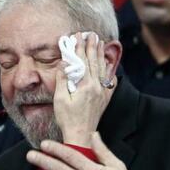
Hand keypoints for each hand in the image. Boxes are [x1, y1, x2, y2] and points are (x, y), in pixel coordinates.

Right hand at [54, 32, 112, 146]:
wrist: (81, 135)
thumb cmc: (68, 119)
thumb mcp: (60, 99)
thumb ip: (63, 80)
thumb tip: (64, 63)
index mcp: (86, 85)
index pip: (82, 61)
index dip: (79, 47)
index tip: (77, 36)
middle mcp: (97, 87)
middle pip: (94, 62)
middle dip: (91, 46)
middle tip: (91, 34)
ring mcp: (102, 92)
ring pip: (102, 69)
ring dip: (100, 55)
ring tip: (99, 43)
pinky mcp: (104, 99)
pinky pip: (108, 80)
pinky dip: (108, 70)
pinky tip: (108, 66)